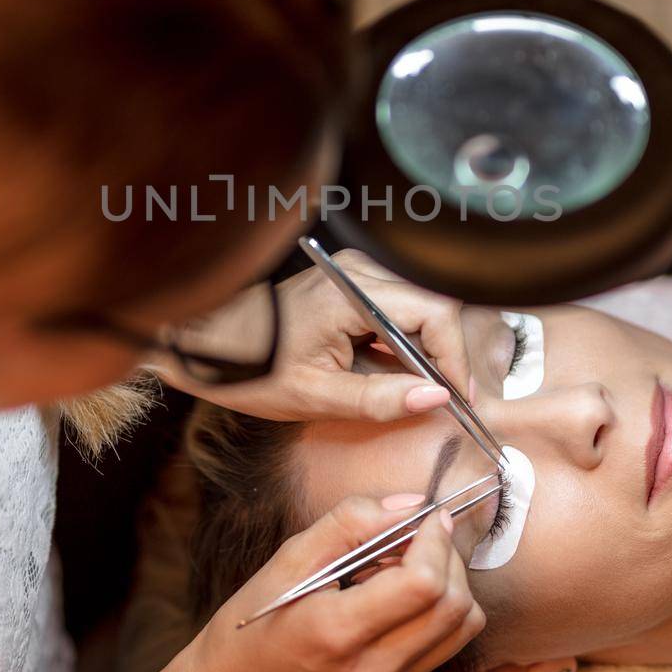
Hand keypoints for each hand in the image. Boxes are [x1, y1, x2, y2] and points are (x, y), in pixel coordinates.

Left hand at [165, 249, 470, 422]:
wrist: (214, 346)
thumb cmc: (256, 371)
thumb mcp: (317, 398)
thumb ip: (380, 399)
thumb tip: (437, 398)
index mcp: (348, 295)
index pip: (434, 313)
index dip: (455, 357)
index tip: (457, 397)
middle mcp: (358, 272)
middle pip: (436, 304)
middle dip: (447, 352)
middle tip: (445, 397)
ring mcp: (357, 272)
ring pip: (424, 303)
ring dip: (431, 345)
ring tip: (421, 387)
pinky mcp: (355, 282)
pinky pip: (403, 305)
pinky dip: (412, 338)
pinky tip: (399, 370)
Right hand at [168, 493, 484, 671]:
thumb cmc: (250, 625)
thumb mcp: (287, 560)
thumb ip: (348, 523)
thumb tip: (409, 504)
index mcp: (338, 631)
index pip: (425, 584)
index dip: (435, 540)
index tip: (426, 515)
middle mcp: (372, 668)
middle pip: (455, 606)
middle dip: (447, 556)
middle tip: (414, 534)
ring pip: (462, 626)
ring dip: (449, 582)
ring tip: (405, 565)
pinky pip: (445, 644)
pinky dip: (440, 608)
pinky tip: (401, 593)